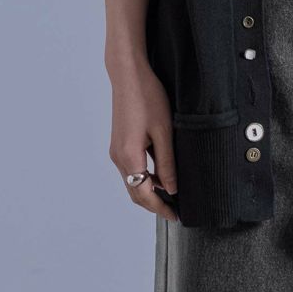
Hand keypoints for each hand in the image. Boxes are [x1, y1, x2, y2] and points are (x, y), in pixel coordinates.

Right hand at [108, 58, 178, 221]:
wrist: (128, 75)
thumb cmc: (148, 97)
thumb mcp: (164, 131)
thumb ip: (167, 162)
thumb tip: (171, 189)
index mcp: (129, 157)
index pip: (143, 195)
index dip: (160, 208)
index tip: (176, 216)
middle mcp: (118, 157)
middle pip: (135, 192)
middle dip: (154, 204)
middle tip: (175, 210)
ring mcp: (116, 150)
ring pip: (132, 181)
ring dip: (149, 190)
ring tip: (171, 194)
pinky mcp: (119, 142)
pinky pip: (131, 168)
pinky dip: (145, 177)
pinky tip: (161, 174)